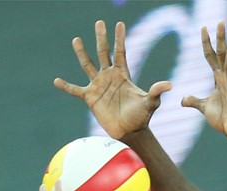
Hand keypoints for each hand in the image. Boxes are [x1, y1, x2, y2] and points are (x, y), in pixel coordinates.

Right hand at [54, 21, 171, 140]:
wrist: (130, 131)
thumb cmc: (141, 116)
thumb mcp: (150, 103)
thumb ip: (156, 92)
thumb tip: (169, 85)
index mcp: (122, 74)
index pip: (120, 52)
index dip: (120, 38)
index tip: (119, 23)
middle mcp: (109, 76)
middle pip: (103, 52)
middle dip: (102, 38)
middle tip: (99, 22)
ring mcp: (98, 86)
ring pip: (88, 65)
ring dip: (82, 53)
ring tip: (76, 39)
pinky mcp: (90, 98)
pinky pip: (75, 90)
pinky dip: (66, 86)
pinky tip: (56, 81)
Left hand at [181, 23, 226, 141]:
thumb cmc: (222, 118)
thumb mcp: (204, 108)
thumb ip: (194, 101)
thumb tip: (183, 99)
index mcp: (219, 79)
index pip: (212, 57)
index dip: (207, 43)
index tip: (203, 27)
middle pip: (223, 56)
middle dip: (221, 39)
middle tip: (220, 21)